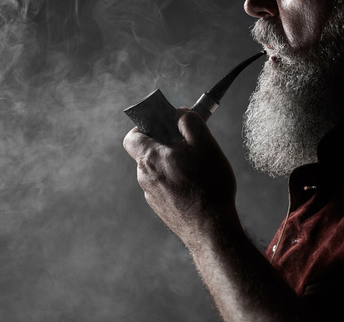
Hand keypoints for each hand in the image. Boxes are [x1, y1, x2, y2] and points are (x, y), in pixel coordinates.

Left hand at [123, 108, 237, 248]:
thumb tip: (180, 113)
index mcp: (150, 157)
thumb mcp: (205, 144)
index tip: (166, 125)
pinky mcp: (161, 208)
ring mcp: (151, 195)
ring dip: (172, 163)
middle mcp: (144, 176)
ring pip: (157, 169)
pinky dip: (176, 181)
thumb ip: (190, 122)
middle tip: (189, 145)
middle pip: (147, 151)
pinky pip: (164, 186)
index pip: (132, 136)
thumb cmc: (209, 185)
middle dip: (166, 143)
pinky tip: (196, 186)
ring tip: (198, 168)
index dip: (146, 126)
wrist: (211, 230)